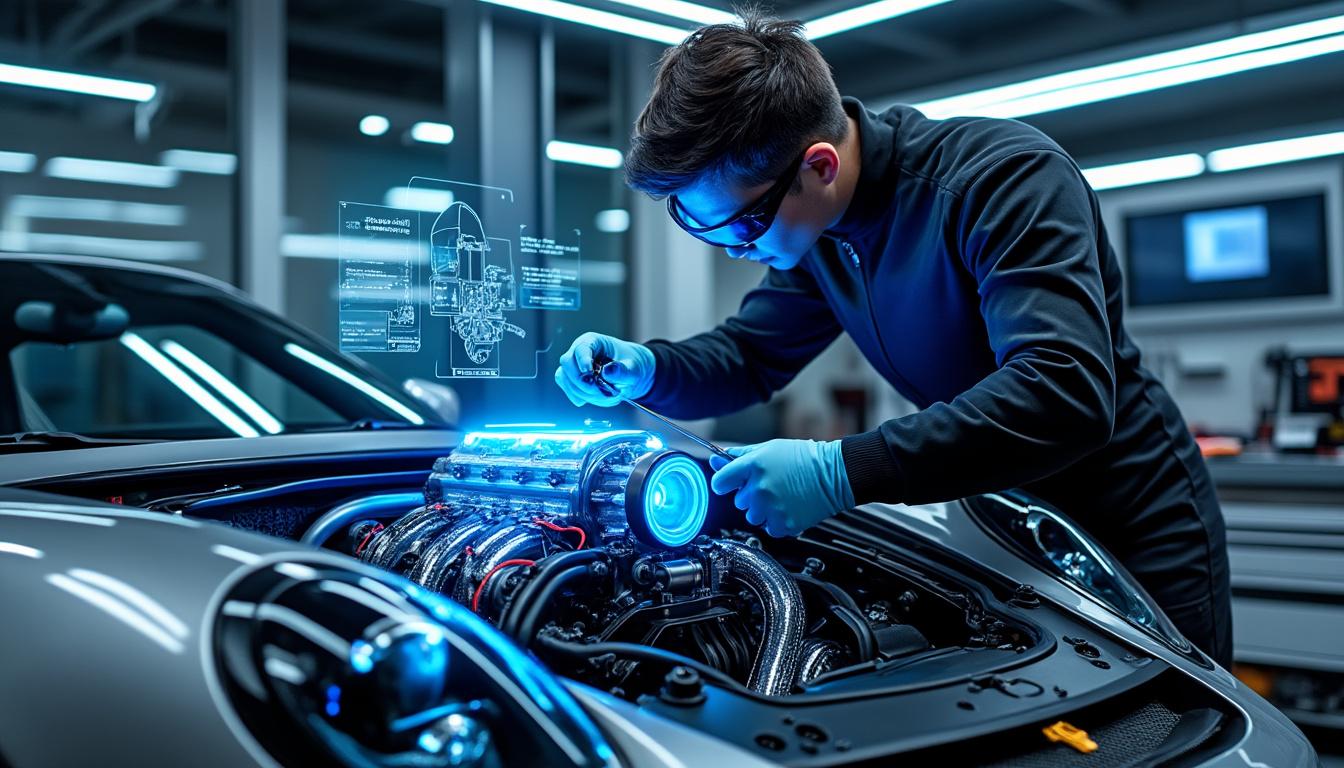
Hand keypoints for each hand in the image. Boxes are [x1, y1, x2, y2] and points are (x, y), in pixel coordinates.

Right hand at [554, 332, 655, 406]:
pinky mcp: (571, 379)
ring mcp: (573, 365)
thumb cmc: (630, 367)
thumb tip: (608, 371)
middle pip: (567, 363)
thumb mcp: (633, 369)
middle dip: (581, 380)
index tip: (589, 372)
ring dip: (581, 391)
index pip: (582, 348)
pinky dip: (579, 396)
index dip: (583, 360)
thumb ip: (623, 371)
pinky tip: (593, 398)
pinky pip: (567, 388)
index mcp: (594, 341)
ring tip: (602, 395)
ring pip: (564, 378)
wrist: (628, 375)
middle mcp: (579, 351)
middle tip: (598, 390)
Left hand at [710, 439, 854, 536]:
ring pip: (752, 516)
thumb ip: (740, 456)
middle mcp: (760, 488)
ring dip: (763, 510)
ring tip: (782, 496)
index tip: (729, 484)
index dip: (724, 483)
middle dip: (750, 495)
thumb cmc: (804, 458)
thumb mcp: (769, 448)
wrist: (835, 474)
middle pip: (738, 501)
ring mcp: (771, 508)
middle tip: (771, 485)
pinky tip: (789, 507)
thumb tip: (717, 460)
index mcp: (754, 466)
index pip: (720, 482)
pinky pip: (769, 528)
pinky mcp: (784, 524)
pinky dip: (777, 521)